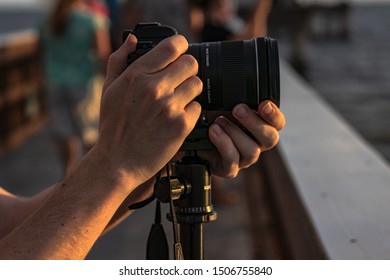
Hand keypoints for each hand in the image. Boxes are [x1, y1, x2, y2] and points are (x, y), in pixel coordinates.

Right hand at [95, 34, 201, 187]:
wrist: (118, 162)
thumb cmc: (113, 126)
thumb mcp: (108, 89)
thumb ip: (119, 59)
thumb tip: (133, 38)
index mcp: (136, 75)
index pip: (172, 46)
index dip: (181, 45)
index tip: (181, 49)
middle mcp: (154, 88)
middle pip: (191, 63)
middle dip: (187, 69)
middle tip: (180, 79)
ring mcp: (169, 107)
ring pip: (197, 84)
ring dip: (190, 90)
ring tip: (178, 100)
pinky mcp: (181, 125)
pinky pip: (198, 108)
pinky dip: (190, 112)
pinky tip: (177, 118)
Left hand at [199, 101, 284, 177]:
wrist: (195, 142)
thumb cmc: (212, 122)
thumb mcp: (224, 107)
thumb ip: (235, 100)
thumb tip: (236, 86)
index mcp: (260, 127)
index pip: (278, 123)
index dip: (274, 115)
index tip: (264, 104)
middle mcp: (257, 144)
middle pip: (271, 138)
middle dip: (255, 122)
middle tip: (238, 109)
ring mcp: (245, 159)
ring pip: (252, 150)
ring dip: (234, 132)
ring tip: (218, 121)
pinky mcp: (230, 169)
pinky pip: (232, 160)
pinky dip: (223, 143)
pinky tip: (213, 132)